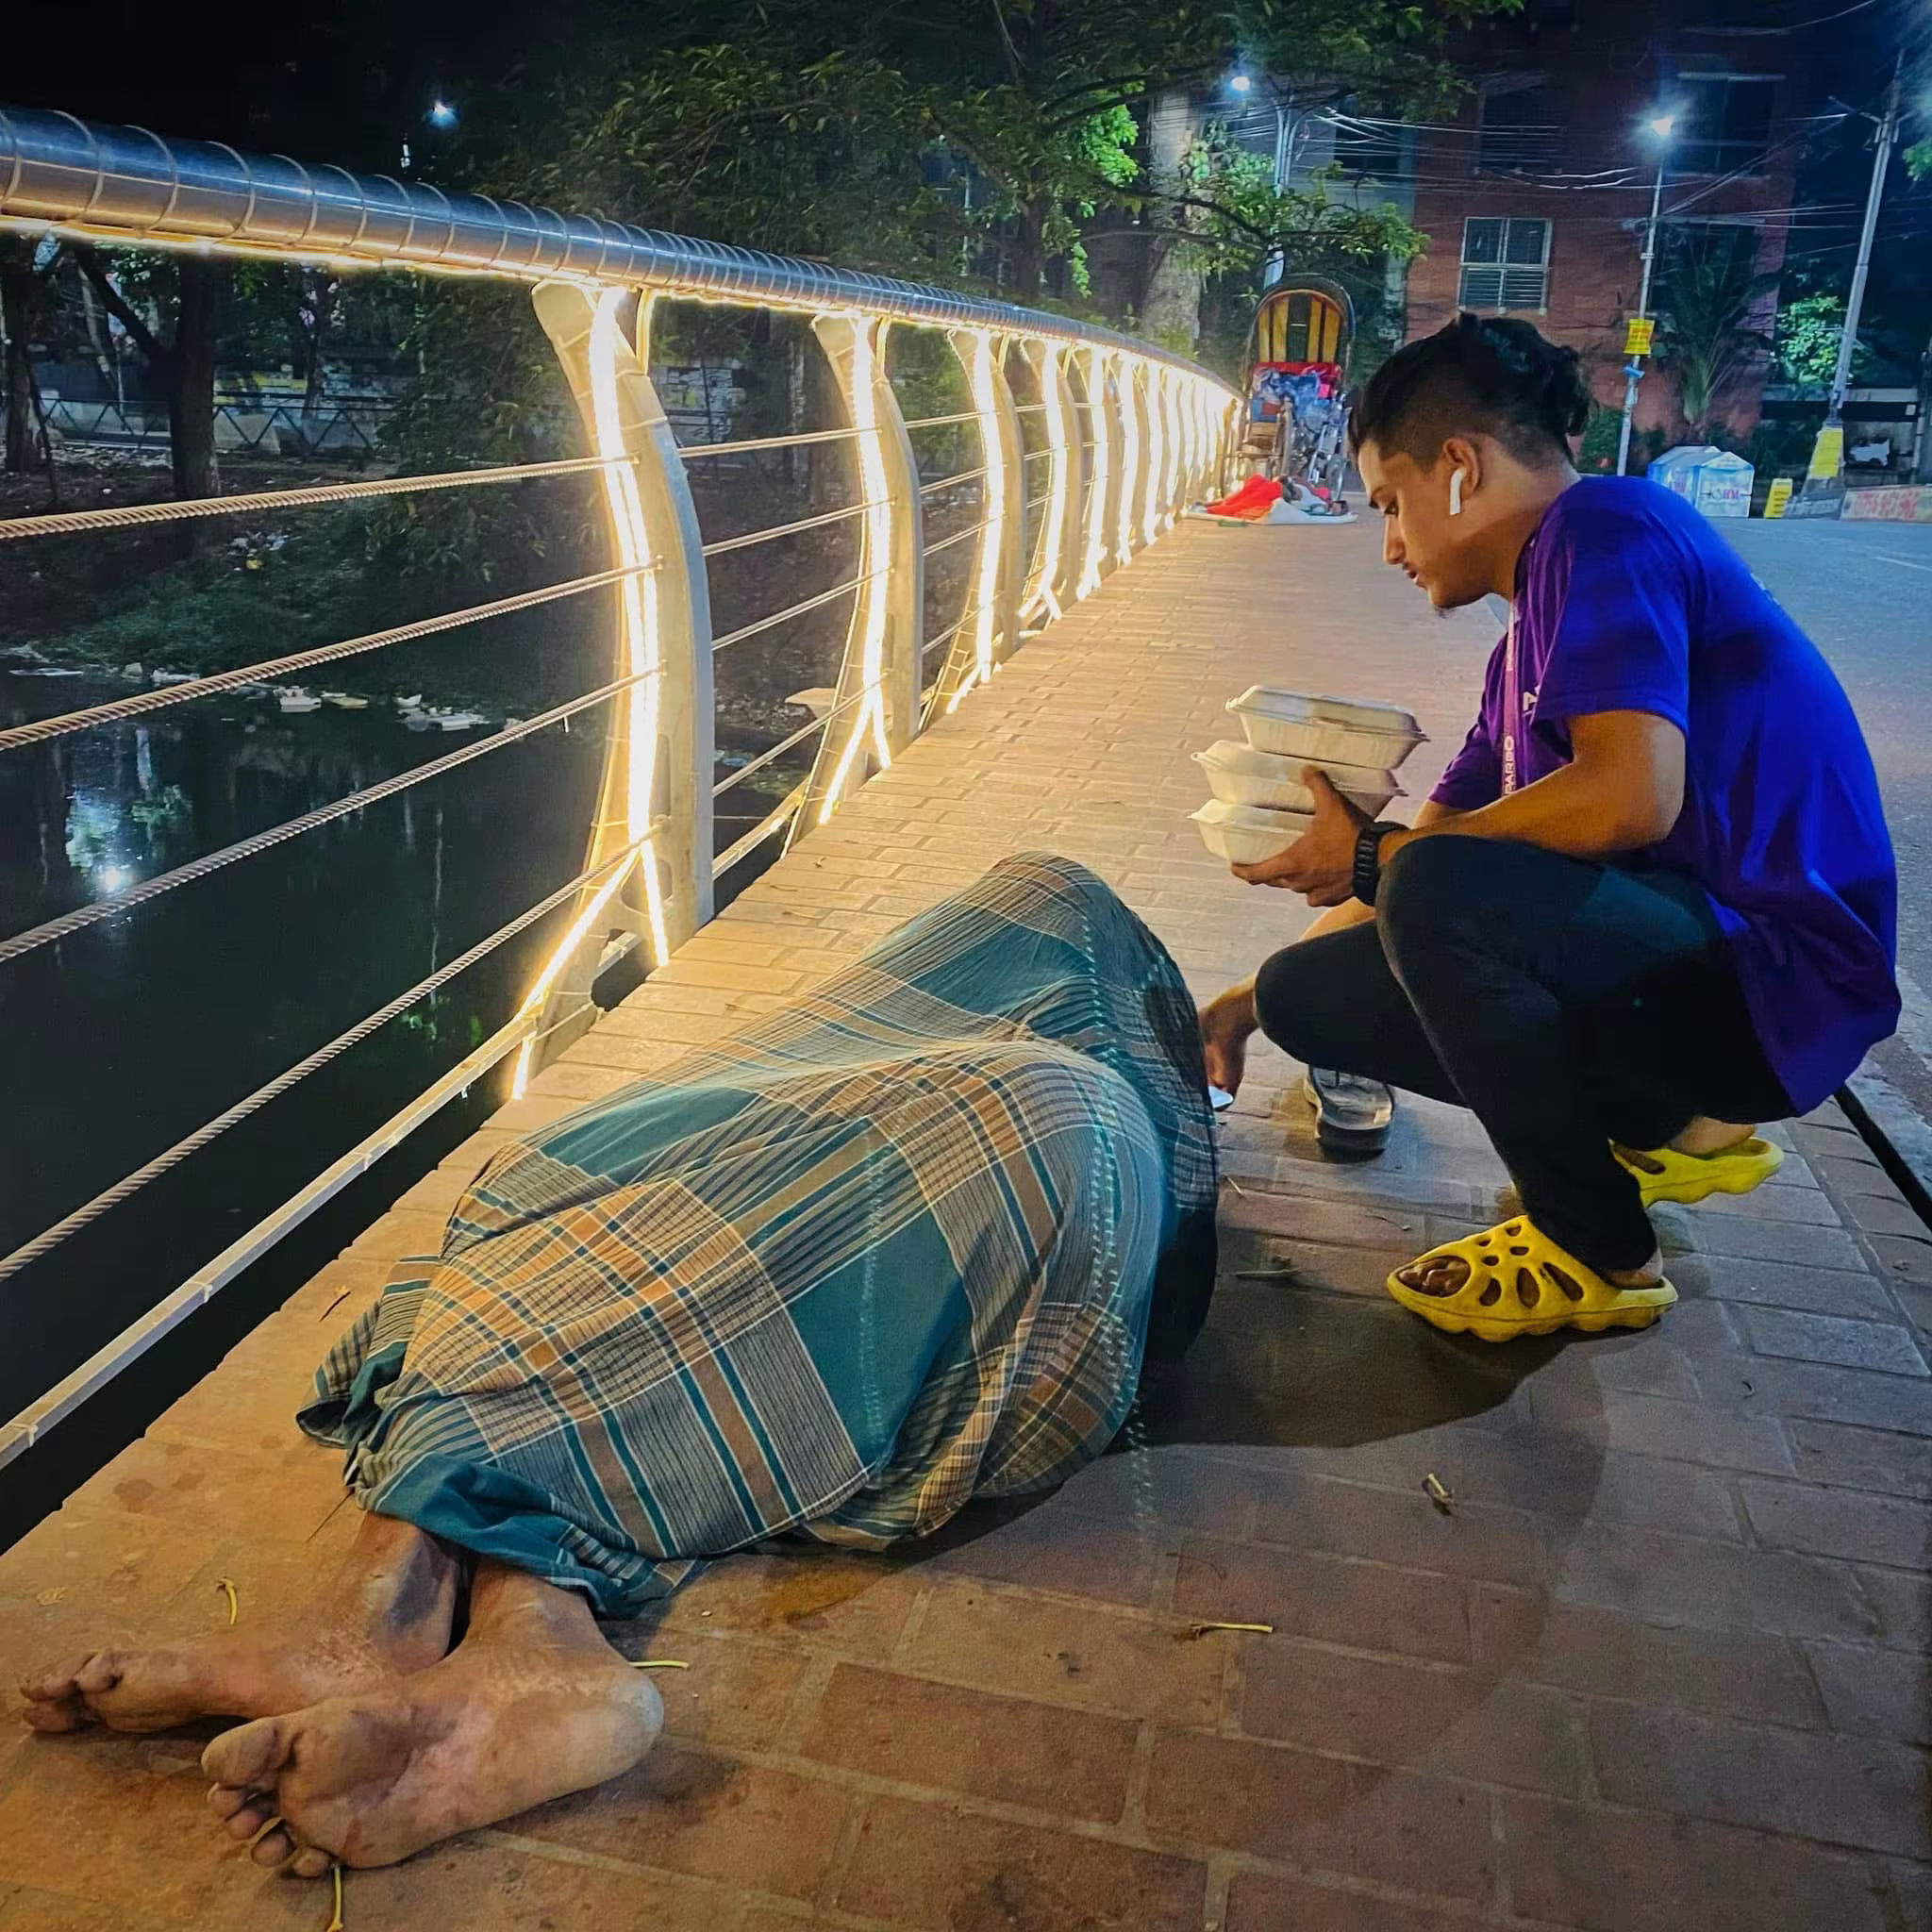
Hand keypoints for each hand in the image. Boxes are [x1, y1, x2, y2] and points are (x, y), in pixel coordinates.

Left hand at [1231, 768, 1369, 906]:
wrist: (1380, 859)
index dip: (1243, 871)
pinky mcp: (1333, 898)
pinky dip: (1315, 887)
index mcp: (1292, 863)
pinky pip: (1316, 895)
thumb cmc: (1351, 836)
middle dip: (1269, 873)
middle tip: (1264, 863)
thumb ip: (1317, 785)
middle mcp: (1300, 882)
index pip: (1257, 873)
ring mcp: (1317, 892)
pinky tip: (1320, 878)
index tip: (1235, 868)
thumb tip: (1307, 769)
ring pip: (1296, 888)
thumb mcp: (1332, 805)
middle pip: (1275, 881)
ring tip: (1296, 866)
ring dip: (1293, 879)